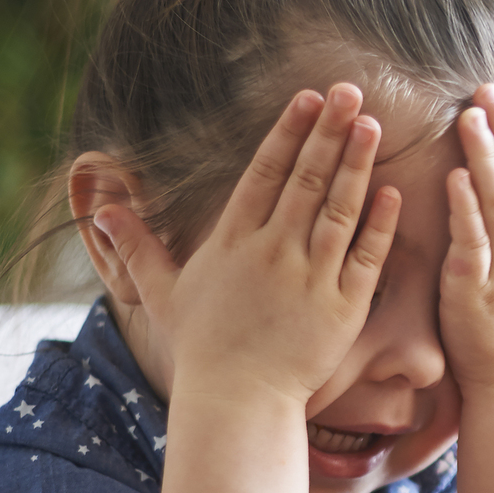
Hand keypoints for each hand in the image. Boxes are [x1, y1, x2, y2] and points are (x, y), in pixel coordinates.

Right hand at [93, 84, 399, 406]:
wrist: (237, 401)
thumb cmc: (203, 349)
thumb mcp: (163, 293)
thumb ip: (138, 247)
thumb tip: (101, 210)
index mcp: (233, 241)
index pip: (265, 173)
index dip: (288, 132)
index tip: (307, 97)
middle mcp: (273, 251)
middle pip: (306, 179)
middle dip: (328, 131)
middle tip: (350, 91)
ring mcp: (311, 277)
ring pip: (339, 209)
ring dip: (357, 164)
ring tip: (373, 125)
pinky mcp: (343, 307)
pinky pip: (366, 256)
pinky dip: (380, 224)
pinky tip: (392, 191)